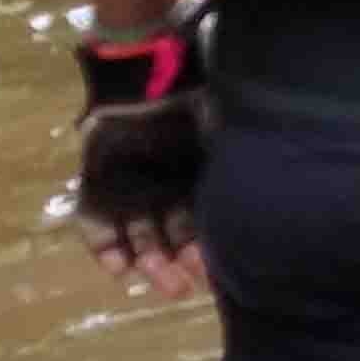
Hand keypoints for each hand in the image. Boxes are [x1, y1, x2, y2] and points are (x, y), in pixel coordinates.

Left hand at [69, 22, 208, 299]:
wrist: (145, 72)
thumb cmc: (190, 97)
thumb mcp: (223, 129)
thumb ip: (233, 161)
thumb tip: (264, 195)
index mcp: (192, 182)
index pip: (198, 229)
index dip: (201, 253)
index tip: (207, 274)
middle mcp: (161, 191)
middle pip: (166, 240)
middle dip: (171, 267)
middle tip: (178, 288)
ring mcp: (126, 190)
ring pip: (134, 236)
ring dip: (143, 261)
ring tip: (148, 279)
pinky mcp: (95, 183)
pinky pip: (95, 222)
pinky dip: (104, 246)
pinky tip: (117, 268)